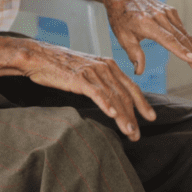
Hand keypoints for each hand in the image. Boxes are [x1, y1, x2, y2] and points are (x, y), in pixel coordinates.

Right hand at [23, 40, 155, 139]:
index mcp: (109, 66)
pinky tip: (112, 115)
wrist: (40, 56)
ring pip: (114, 97)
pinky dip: (106, 104)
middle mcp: (105, 68)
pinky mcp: (79, 78)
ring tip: (129, 132)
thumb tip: (112, 100)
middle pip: (125, 95)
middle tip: (138, 134)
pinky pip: (96, 93)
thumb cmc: (61, 67)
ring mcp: (93, 73)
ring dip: (123, 116)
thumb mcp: (87, 72)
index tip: (151, 117)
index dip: (142, 103)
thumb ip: (101, 83)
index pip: (131, 86)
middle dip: (134, 116)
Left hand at [102, 0, 191, 78]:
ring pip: (186, 35)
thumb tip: (139, 71)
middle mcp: (160, 16)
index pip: (168, 39)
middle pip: (182, 39)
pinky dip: (191, 43)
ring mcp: (167, 12)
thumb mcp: (122, 36)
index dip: (181, 51)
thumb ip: (134, 54)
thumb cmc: (120, 16)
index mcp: (147, 23)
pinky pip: (182, 29)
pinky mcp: (170, 11)